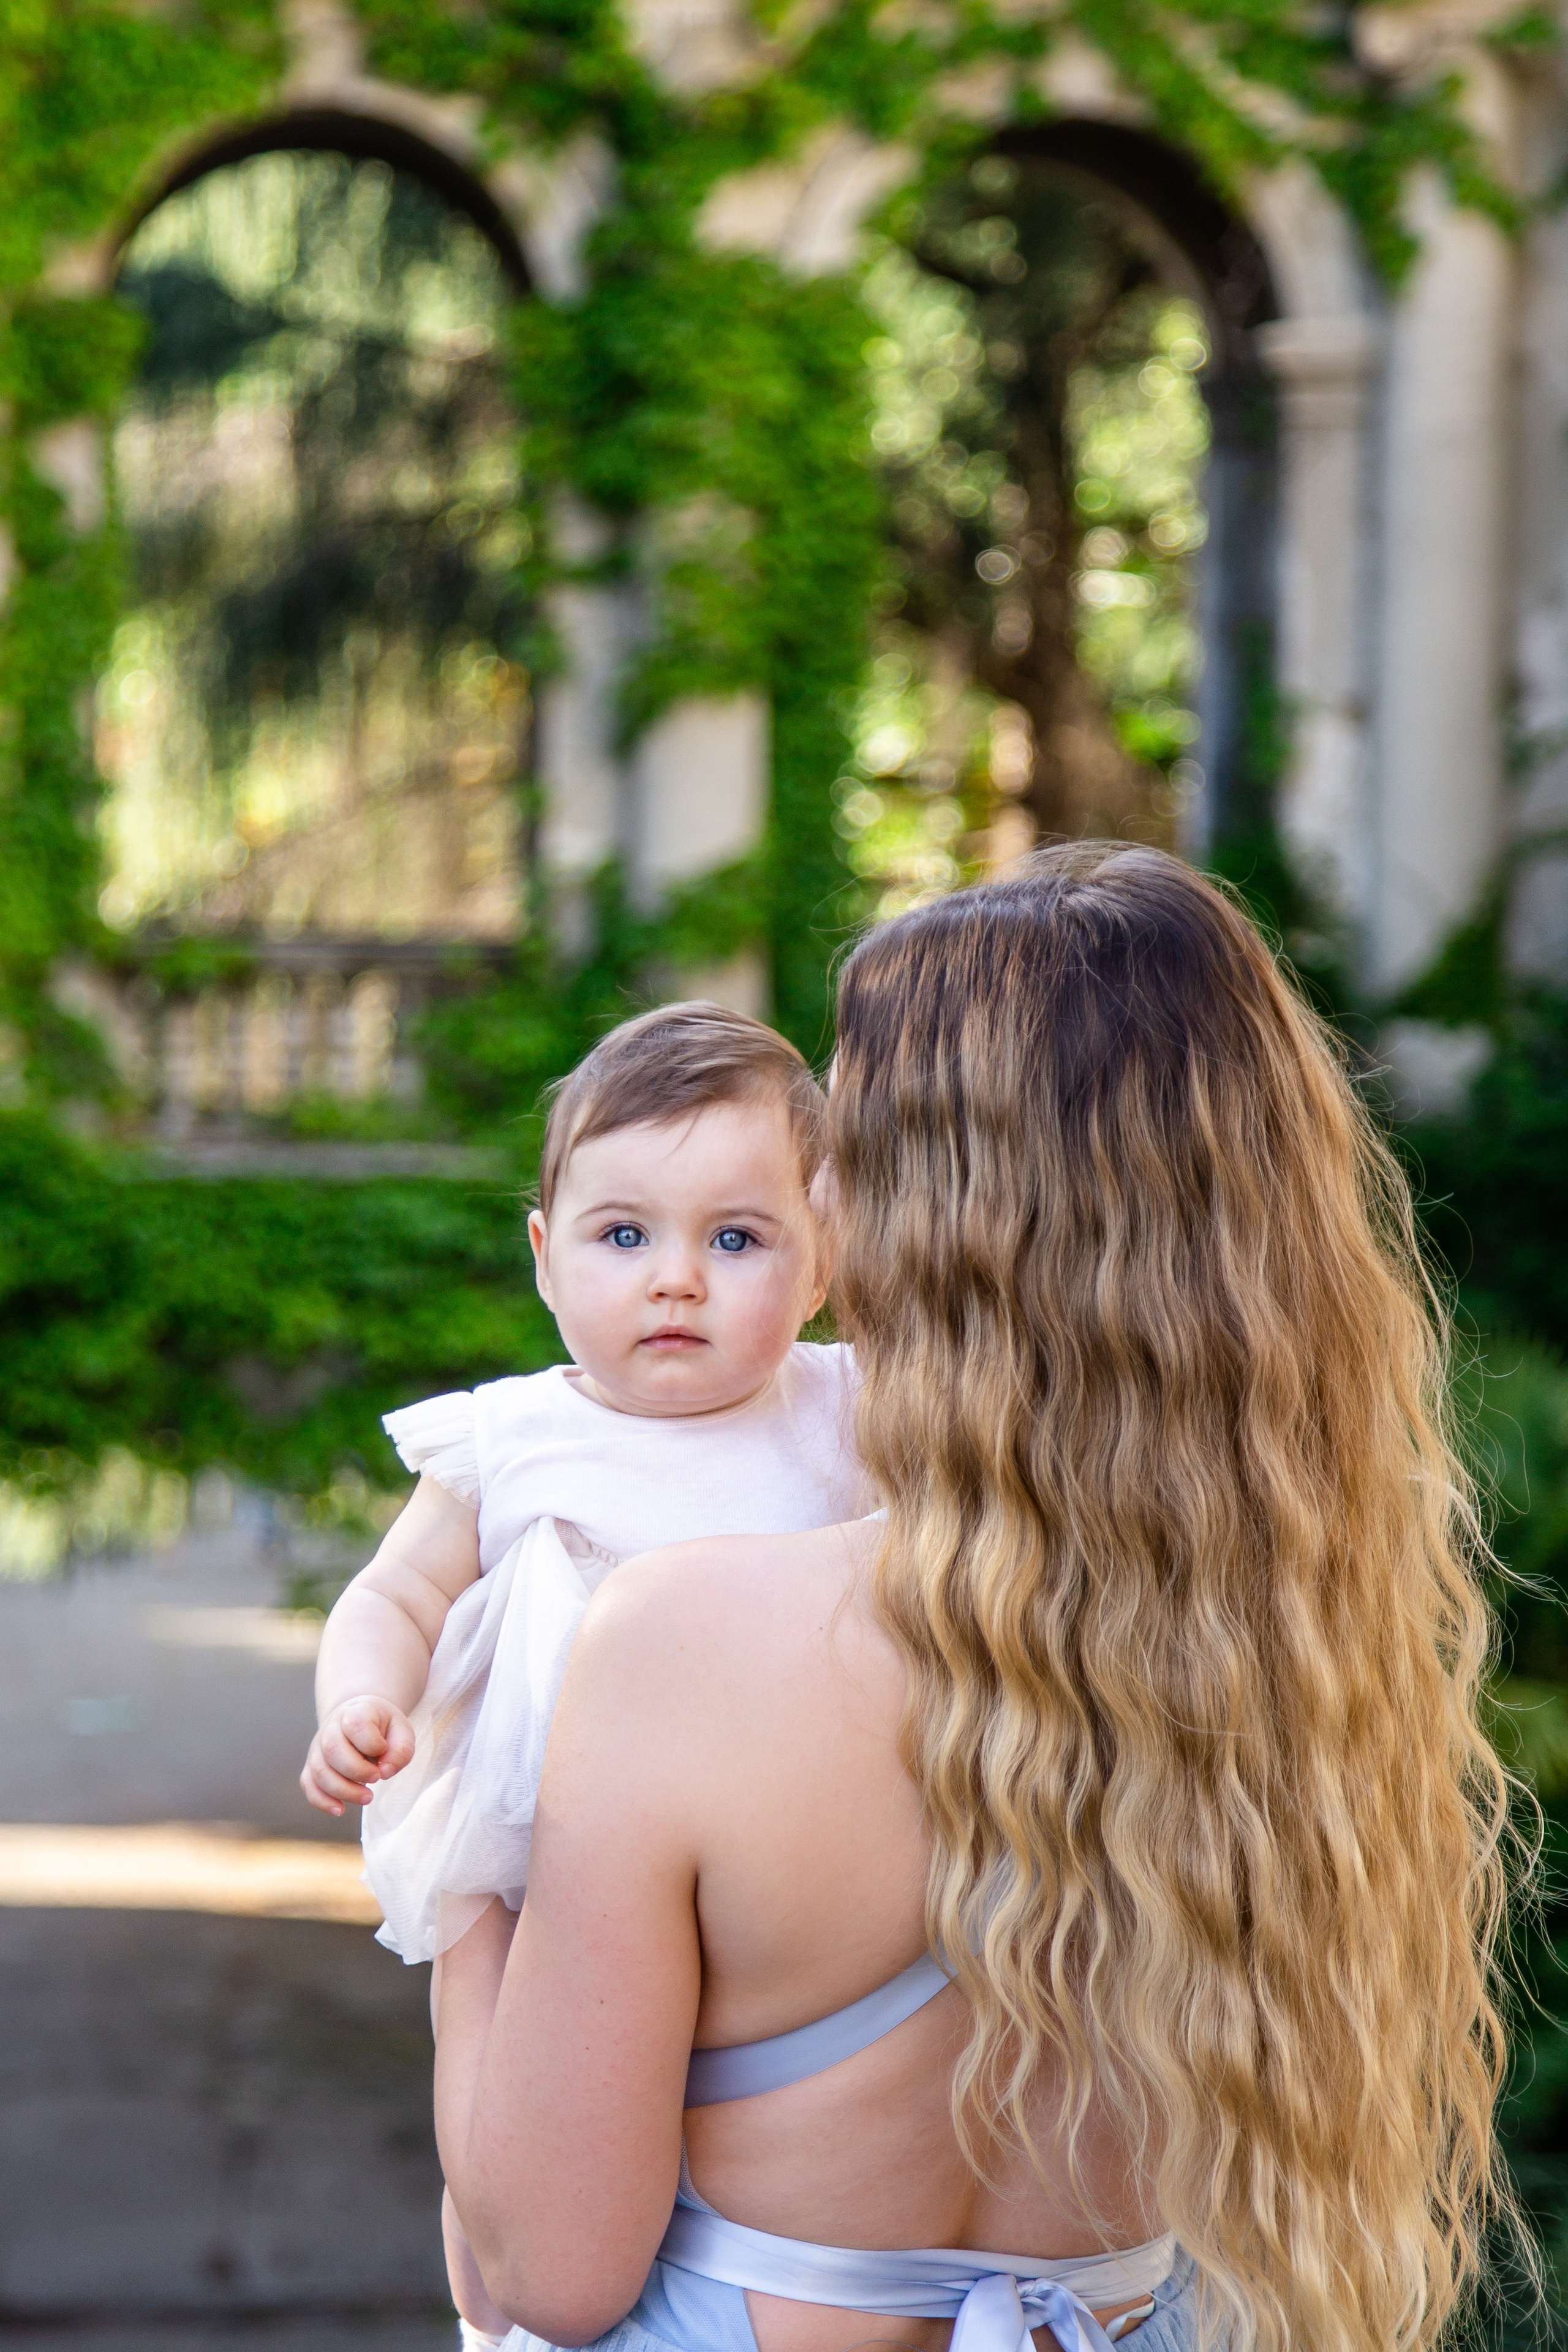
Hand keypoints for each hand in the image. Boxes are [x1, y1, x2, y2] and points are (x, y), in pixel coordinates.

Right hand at [300, 1695, 415, 1814]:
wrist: (359, 1719)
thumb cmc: (382, 1728)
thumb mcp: (402, 1731)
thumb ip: (401, 1750)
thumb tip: (385, 1772)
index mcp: (355, 1712)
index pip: (355, 1723)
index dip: (372, 1743)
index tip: (383, 1751)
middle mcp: (331, 1727)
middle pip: (332, 1749)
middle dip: (356, 1771)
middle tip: (376, 1778)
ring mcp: (318, 1747)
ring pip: (319, 1770)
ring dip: (343, 1790)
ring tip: (367, 1797)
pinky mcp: (312, 1765)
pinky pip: (308, 1784)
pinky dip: (321, 1800)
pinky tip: (340, 1809)